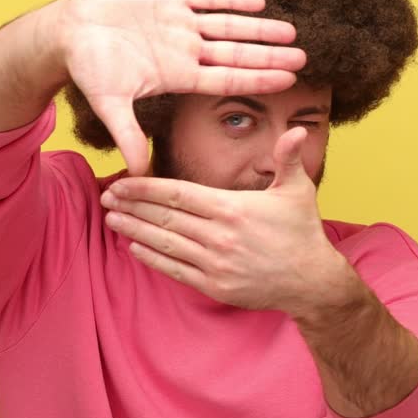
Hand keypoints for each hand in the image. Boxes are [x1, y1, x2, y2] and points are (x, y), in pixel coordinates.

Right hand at [54, 0, 303, 175]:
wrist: (69, 31)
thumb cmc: (88, 67)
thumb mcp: (109, 104)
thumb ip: (128, 135)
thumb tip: (138, 174)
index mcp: (178, 76)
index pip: (227, 79)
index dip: (258, 79)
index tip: (288, 81)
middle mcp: (186, 51)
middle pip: (236, 53)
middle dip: (269, 55)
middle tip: (303, 57)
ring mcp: (181, 24)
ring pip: (229, 26)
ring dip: (258, 28)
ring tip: (290, 31)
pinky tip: (258, 2)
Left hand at [98, 126, 357, 315]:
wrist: (311, 282)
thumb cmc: (302, 231)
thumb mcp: (298, 190)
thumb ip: (288, 158)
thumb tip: (294, 130)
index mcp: (232, 208)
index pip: (178, 194)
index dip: (145, 188)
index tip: (122, 181)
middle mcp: (219, 236)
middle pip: (164, 217)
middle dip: (131, 206)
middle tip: (105, 198)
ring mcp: (215, 264)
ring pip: (164, 243)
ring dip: (134, 231)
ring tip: (111, 220)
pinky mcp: (214, 286)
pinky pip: (175, 270)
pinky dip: (152, 258)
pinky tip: (134, 247)